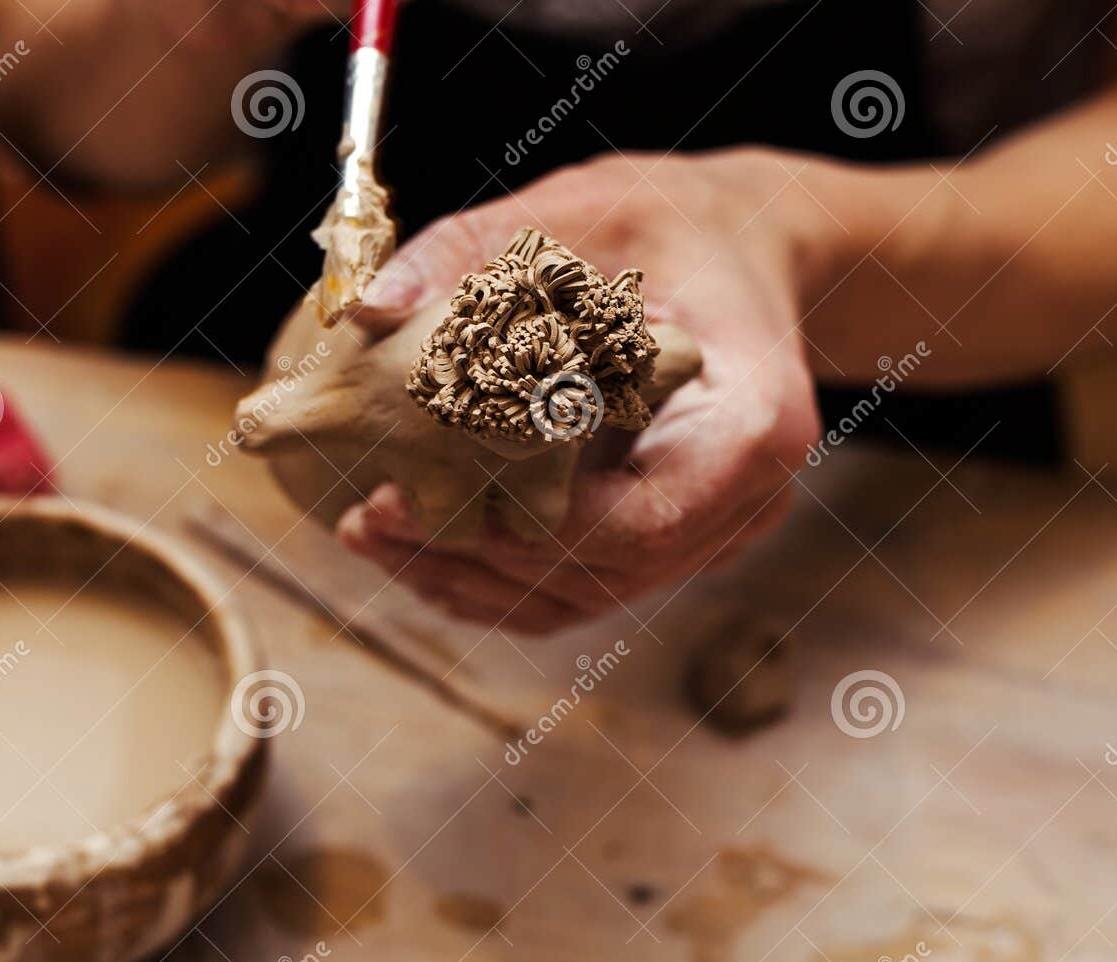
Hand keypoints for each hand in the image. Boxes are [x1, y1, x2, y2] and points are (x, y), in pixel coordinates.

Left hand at [337, 149, 825, 633]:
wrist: (739, 251)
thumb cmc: (668, 223)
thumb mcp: (575, 211)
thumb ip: (467, 253)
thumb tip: (365, 308)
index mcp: (750, 424)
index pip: (640, 521)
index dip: (525, 529)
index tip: (416, 499)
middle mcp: (746, 498)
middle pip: (602, 571)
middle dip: (475, 556)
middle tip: (366, 520)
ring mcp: (716, 533)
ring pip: (582, 594)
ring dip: (470, 577)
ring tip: (370, 534)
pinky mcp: (676, 546)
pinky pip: (581, 591)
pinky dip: (497, 582)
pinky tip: (416, 553)